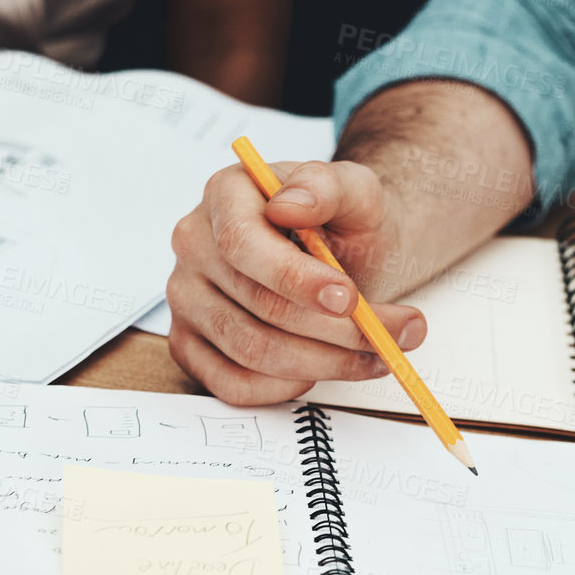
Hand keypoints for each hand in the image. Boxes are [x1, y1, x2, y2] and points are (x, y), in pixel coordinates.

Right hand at [166, 158, 426, 405]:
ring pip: (250, 351)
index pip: (242, 244)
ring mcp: (186, 298)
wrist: (344, 255)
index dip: (296, 279)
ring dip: (323, 363)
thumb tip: (291, 206)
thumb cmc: (344, 224)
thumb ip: (327, 186)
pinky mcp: (190, 344)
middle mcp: (194, 246)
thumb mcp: (355, 191)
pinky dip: (284, 389)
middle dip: (334, 330)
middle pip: (256, 305)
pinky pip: (232, 384)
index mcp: (225, 195)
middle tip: (388, 336)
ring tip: (374, 355)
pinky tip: (321, 371)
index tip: (349, 299)